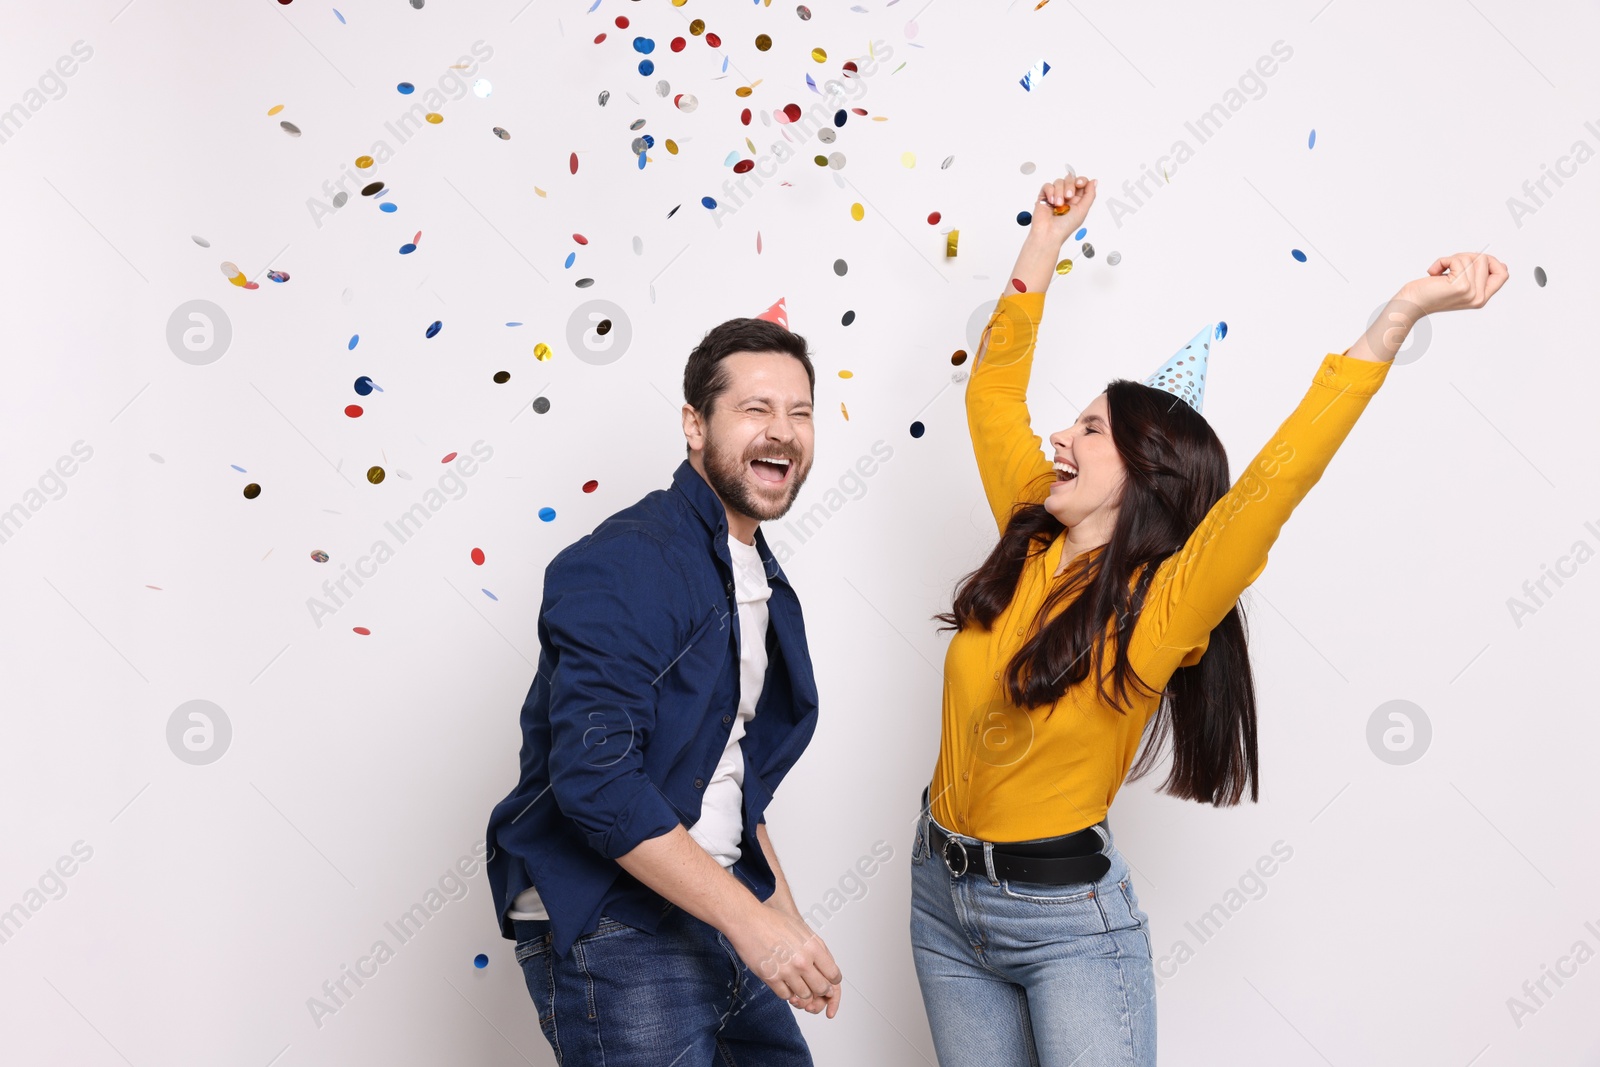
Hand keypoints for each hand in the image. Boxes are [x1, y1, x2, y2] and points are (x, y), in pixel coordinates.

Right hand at [725, 900, 842, 1018]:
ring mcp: (787, 971)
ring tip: (797, 982)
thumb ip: (816, 948)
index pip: (833, 974)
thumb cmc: (772, 921)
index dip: (832, 980)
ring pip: (804, 995)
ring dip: (802, 991)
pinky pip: (786, 996)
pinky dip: (787, 992)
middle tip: (814, 985)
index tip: (829, 981)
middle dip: (820, 989)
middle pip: (821, 988)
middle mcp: (802, 961)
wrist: (747, 921)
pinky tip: (784, 983)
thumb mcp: (802, 929)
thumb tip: (826, 963)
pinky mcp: (771, 979)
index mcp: (813, 947)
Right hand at [1029, 172, 1095, 245]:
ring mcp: (1055, 196)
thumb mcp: (1083, 210)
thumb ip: (1090, 194)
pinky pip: (1047, 185)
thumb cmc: (1064, 227)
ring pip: (1059, 182)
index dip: (1081, 180)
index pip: (1081, 182)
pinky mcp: (1044, 196)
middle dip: (1070, 186)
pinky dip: (1050, 192)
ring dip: (1059, 192)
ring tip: (1058, 204)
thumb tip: (1094, 181)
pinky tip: (1051, 202)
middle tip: (1069, 197)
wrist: (1049, 233)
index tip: (1080, 184)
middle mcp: (1066, 197)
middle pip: (1070, 179)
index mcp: (1077, 200)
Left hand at [1400, 251, 1508, 316]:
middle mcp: (1479, 297)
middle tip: (1450, 266)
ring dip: (1453, 258)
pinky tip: (1434, 272)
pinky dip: (1443, 261)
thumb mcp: (1459, 283)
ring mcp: (1471, 292)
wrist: (1410, 303)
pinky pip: (1458, 260)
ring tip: (1441, 271)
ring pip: (1472, 258)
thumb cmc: (1430, 291)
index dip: (1492, 261)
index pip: (1503, 274)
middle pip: (1486, 260)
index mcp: (1481, 297)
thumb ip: (1476, 275)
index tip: (1473, 261)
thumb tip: (1498, 262)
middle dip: (1466, 256)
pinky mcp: (1461, 286)